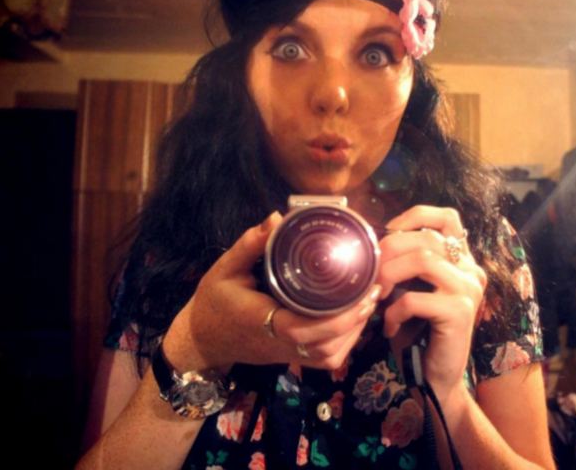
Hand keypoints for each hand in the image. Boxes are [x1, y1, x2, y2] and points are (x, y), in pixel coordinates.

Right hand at [163, 212, 382, 372]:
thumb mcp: (224, 268)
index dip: (337, 318)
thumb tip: (277, 217)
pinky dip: (345, 342)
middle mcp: (278, 343)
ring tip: (368, 300)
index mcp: (262, 321)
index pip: (303, 328)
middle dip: (355, 322)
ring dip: (354, 333)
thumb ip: (250, 244)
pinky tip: (355, 318)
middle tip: (373, 289)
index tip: (361, 294)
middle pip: (325, 347)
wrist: (202, 340)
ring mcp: (287, 354)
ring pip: (329, 357)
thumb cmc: (213, 302)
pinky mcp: (292, 356)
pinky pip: (325, 358)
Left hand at [378, 205, 486, 397]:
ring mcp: (469, 290)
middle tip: (372, 273)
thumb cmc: (417, 330)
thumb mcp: (411, 288)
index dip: (417, 215)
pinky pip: (416, 298)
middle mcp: (471, 270)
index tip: (389, 229)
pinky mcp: (461, 312)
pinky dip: (395, 311)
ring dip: (390, 275)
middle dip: (391, 249)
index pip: (448, 218)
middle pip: (428, 237)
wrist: (434, 375)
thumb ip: (406, 263)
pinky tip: (390, 326)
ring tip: (377, 295)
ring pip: (424, 260)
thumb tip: (374, 242)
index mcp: (461, 260)